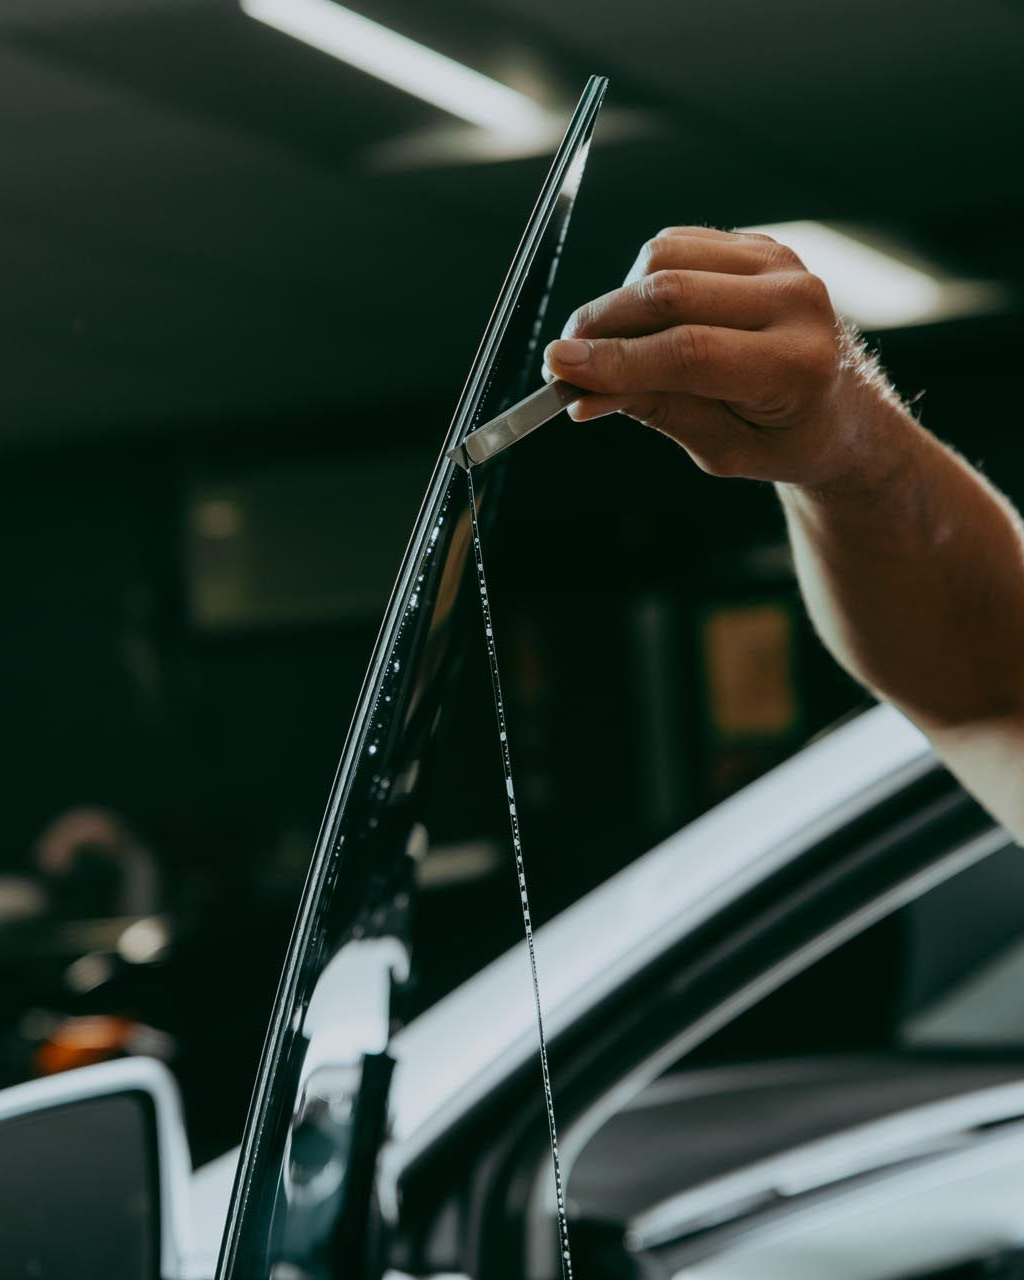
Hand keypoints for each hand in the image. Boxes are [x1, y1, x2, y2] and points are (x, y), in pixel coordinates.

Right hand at [544, 226, 899, 488]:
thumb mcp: (720, 449)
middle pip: (671, 293)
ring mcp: (781, 264)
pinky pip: (677, 244)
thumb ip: (656, 411)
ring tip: (614, 345)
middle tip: (564, 358)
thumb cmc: (779, 438)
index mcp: (797, 366)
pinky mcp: (760, 245)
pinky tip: (648, 321)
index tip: (561, 368)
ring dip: (621, 300)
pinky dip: (643, 279)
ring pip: (666, 256)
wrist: (838, 409)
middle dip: (603, 325)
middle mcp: (797, 303)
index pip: (688, 352)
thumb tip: (582, 391)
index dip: (616, 360)